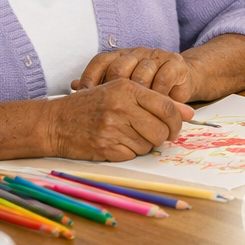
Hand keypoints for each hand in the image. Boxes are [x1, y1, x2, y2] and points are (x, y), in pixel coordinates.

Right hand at [42, 78, 193, 161]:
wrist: (55, 122)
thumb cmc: (91, 104)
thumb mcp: (122, 92)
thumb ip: (156, 100)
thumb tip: (189, 113)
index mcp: (127, 89)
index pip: (166, 107)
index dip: (176, 120)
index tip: (176, 127)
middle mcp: (120, 108)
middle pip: (161, 129)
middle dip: (164, 136)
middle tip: (158, 136)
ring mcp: (112, 129)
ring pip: (148, 144)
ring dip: (146, 144)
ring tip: (132, 136)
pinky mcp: (105, 148)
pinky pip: (132, 155)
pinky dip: (131, 152)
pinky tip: (120, 143)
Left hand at [74, 47, 200, 101]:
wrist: (181, 80)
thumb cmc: (148, 87)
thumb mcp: (122, 88)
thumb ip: (101, 86)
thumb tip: (73, 86)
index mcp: (121, 55)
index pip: (101, 62)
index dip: (91, 78)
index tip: (86, 97)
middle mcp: (137, 53)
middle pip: (120, 67)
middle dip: (114, 90)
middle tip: (111, 110)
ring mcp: (157, 56)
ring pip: (142, 73)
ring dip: (139, 95)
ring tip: (134, 114)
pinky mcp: (175, 64)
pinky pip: (162, 79)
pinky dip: (157, 94)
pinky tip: (153, 107)